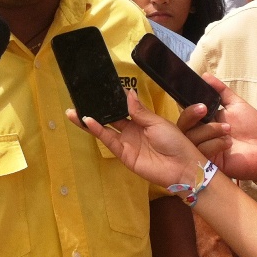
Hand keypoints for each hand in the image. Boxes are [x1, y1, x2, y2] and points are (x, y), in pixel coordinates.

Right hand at [66, 90, 228, 188]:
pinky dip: (97, 131)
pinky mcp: (124, 154)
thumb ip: (139, 111)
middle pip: (110, 118)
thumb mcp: (157, 123)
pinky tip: (87, 121)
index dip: (112, 100)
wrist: (183, 167)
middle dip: (96, 110)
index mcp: (143, 120)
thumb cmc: (175, 142)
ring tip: (73, 112)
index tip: (99, 89)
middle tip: (79, 100)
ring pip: (104, 129)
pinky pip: (109, 140)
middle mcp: (132, 130)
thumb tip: (128, 94)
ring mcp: (127, 142)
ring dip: (89, 121)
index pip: (124, 107)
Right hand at [183, 74, 256, 181]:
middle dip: (191, 115)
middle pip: (182, 126)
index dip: (188, 107)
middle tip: (205, 109)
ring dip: (209, 130)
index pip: (188, 114)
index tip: (199, 102)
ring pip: (191, 138)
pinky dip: (214, 144)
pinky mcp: (209, 162)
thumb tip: (205, 75)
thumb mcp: (236, 105)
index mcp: (205, 121)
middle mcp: (202, 134)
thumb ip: (221, 91)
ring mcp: (204, 149)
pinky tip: (227, 143)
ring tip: (228, 128)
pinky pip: (202, 152)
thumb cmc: (252, 127)